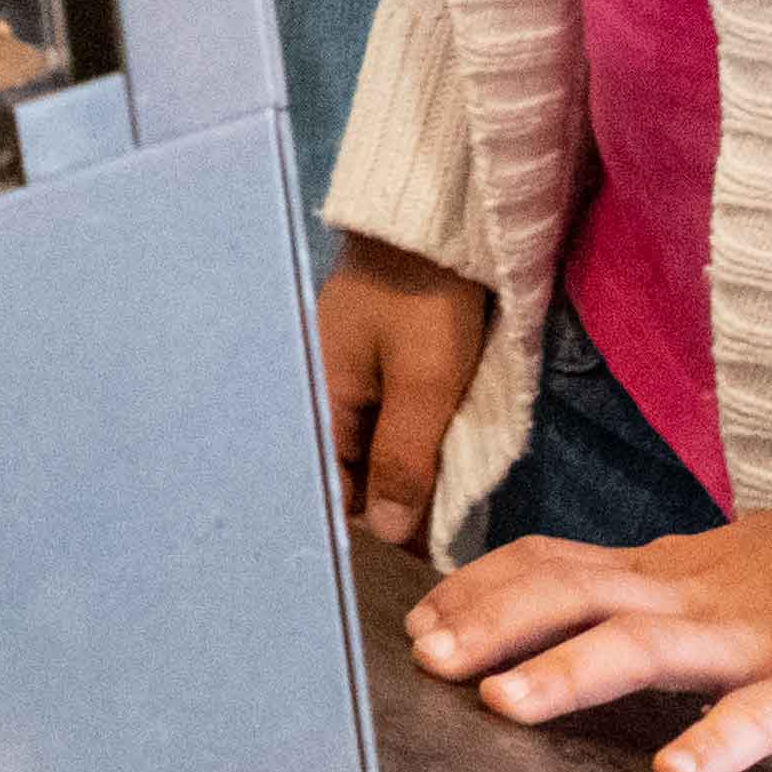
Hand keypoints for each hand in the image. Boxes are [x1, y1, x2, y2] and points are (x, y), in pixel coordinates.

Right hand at [314, 232, 492, 549]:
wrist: (434, 220)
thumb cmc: (423, 304)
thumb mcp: (423, 387)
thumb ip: (403, 461)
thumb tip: (389, 533)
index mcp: (322, 400)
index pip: (335, 485)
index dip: (374, 522)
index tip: (417, 552)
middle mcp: (327, 387)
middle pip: (353, 466)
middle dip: (392, 501)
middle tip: (442, 532)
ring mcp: (352, 364)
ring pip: (373, 440)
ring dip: (404, 469)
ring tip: (448, 498)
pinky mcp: (379, 348)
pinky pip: (387, 411)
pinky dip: (410, 435)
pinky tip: (439, 448)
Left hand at [406, 503, 771, 771]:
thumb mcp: (709, 571)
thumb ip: (635, 589)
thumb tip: (541, 602)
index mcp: (662, 573)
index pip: (552, 561)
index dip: (480, 587)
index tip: (419, 619)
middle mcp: (690, 597)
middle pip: (574, 593)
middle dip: (493, 623)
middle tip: (429, 661)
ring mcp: (750, 640)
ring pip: (647, 647)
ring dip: (570, 672)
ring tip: (507, 703)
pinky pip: (760, 717)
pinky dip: (716, 744)